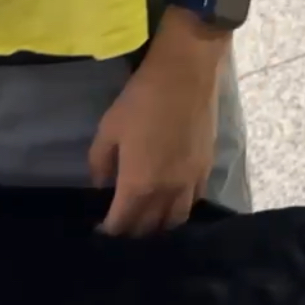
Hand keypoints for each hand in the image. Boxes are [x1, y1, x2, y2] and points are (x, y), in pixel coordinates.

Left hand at [89, 17, 223, 236]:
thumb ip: (100, 162)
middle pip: (148, 229)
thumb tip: (101, 185)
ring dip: (158, 226)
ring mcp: (189, 183)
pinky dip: (179, 209)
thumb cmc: (142, 98)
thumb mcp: (109, 127)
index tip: (99, 230)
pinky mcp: (206, 169)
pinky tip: (171, 202)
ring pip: (174, 221)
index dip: (108, 232)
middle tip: (120, 224)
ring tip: (146, 219)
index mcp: (138, 185)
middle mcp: (166, 193)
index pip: (121, 225)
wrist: (186, 72)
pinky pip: (193, 203)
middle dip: (131, 232)